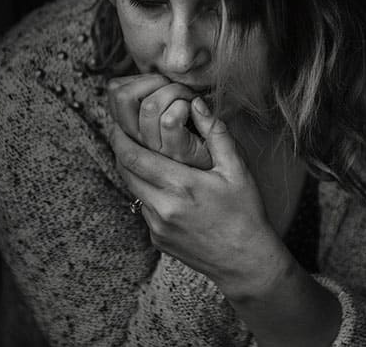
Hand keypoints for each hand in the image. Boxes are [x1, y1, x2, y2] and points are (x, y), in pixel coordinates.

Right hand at [107, 74, 211, 168]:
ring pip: (150, 106)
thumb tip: (142, 75)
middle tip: (175, 86)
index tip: (160, 83)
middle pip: (123, 97)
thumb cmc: (199, 131)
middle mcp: (139, 139)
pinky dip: (186, 106)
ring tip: (190, 98)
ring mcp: (156, 149)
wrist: (225, 163)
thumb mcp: (168, 111)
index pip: (115, 92)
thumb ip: (153, 96)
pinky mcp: (177, 153)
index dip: (137, 78)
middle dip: (153, 80)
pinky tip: (197, 109)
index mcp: (132, 127)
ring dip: (175, 91)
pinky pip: (170, 121)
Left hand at [110, 96, 280, 295]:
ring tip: (142, 154)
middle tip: (122, 132)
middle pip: (125, 172)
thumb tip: (197, 104)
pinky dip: (147, 192)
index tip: (119, 123)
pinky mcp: (157, 239)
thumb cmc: (246, 213)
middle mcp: (162, 207)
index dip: (120, 137)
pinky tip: (164, 185)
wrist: (246, 262)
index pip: (133, 156)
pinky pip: (144, 208)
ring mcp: (157, 226)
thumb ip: (216, 133)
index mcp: (181, 185)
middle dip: (120, 150)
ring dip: (133, 171)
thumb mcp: (237, 170)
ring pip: (132, 190)